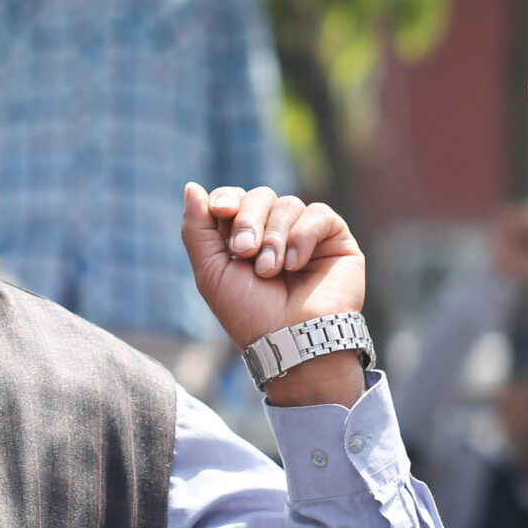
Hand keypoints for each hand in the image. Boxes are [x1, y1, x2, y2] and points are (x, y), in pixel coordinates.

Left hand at [183, 182, 366, 406]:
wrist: (291, 340)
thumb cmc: (250, 314)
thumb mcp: (211, 272)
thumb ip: (197, 230)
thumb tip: (191, 186)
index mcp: (245, 238)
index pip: (235, 198)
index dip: (227, 198)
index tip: (221, 211)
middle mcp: (276, 233)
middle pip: (259, 196)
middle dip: (248, 220)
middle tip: (245, 251)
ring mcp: (306, 235)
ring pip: (288, 204)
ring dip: (274, 236)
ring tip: (272, 270)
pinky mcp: (336, 239)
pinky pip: (319, 213)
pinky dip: (303, 235)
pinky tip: (295, 264)